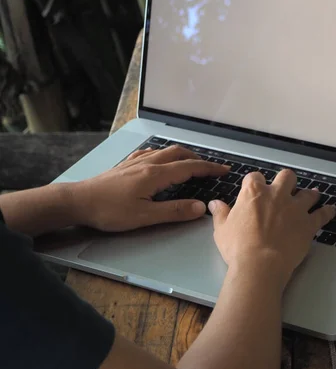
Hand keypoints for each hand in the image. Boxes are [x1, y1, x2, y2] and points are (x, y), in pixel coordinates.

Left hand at [72, 145, 229, 231]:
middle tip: (211, 168)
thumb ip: (175, 211)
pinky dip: (164, 155)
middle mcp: (148, 163)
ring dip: (183, 155)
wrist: (78, 201)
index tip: (224, 170)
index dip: (210, 168)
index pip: (190, 167)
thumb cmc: (109, 211)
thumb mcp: (145, 216)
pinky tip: (160, 161)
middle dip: (199, 159)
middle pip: (179, 153)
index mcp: (156, 175)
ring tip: (191, 163)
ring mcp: (136, 161)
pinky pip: (151, 153)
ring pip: (165, 151)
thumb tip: (201, 208)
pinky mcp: (126, 165)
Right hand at [209, 169, 335, 289]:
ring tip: (312, 195)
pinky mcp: (308, 223)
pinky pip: (322, 214)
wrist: (260, 264)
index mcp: (254, 193)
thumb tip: (215, 204)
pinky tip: (331, 210)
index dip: (255, 183)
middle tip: (286, 188)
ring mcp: (295, 208)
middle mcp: (277, 195)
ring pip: (308, 193)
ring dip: (309, 194)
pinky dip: (327, 212)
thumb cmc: (239, 248)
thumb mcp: (222, 230)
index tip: (255, 190)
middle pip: (286, 177)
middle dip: (287, 181)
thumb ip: (221, 214)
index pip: (255, 178)